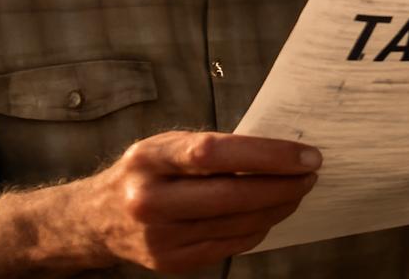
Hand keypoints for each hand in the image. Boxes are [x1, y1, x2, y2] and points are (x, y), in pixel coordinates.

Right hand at [81, 131, 319, 272]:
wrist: (96, 220)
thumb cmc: (144, 172)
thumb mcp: (166, 145)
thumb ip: (211, 148)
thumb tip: (277, 150)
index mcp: (150, 159)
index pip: (217, 153)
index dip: (268, 154)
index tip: (305, 154)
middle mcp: (151, 200)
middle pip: (233, 195)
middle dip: (283, 185)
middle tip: (311, 173)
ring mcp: (161, 238)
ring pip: (238, 224)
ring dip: (278, 207)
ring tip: (297, 190)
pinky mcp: (173, 263)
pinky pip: (231, 245)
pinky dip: (259, 227)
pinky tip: (271, 212)